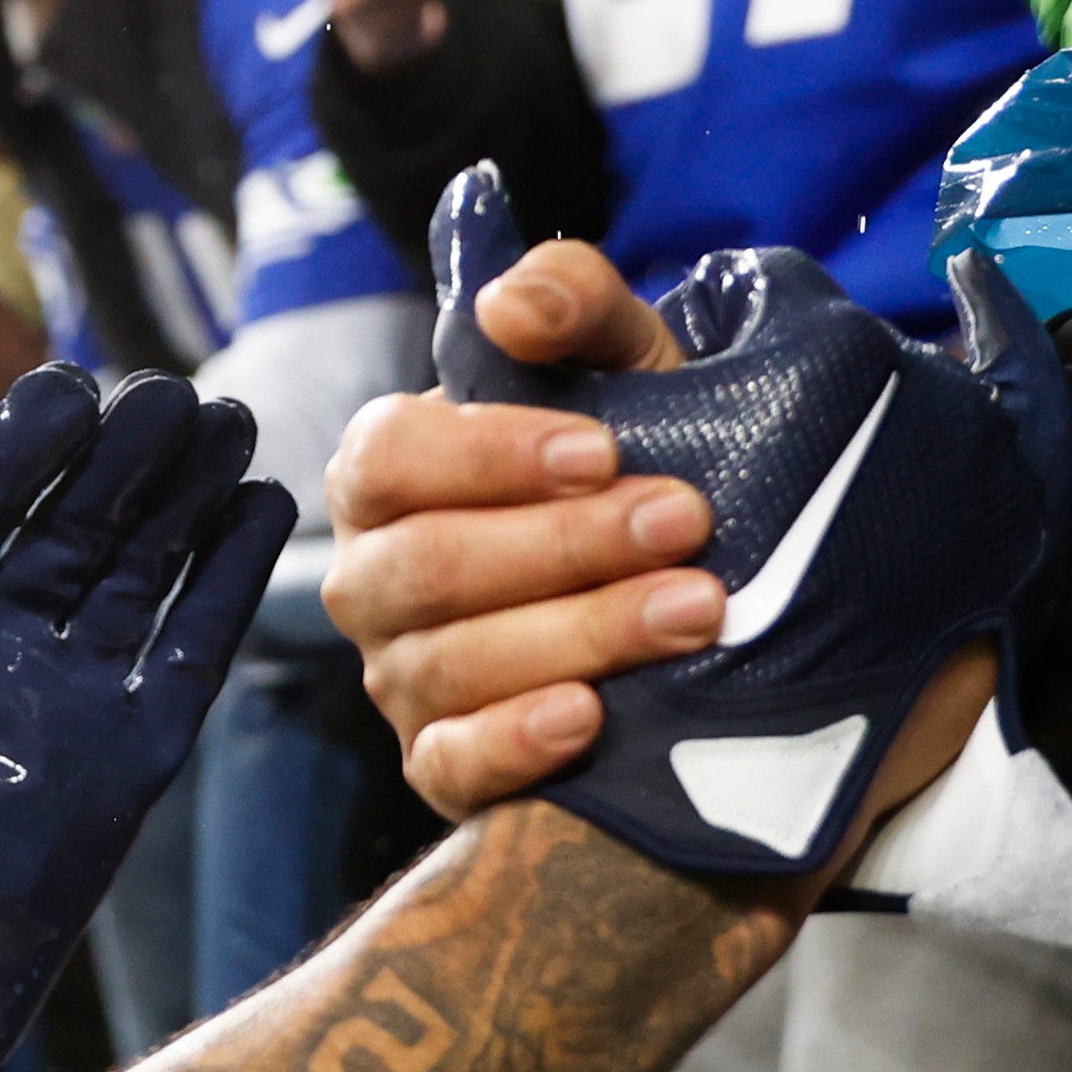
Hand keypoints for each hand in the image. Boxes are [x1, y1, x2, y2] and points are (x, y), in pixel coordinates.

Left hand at [0, 366, 292, 1071]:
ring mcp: (76, 687)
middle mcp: (4, 640)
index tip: (64, 391)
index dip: (19, 447)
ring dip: (185, 493)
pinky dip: (225, 579)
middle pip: (71, 520)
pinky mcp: (137, 745)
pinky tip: (258, 508)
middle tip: (167, 393)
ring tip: (230, 420)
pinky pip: (189, 645)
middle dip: (120, 453)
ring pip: (140, 565)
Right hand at [325, 225, 718, 817]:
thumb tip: (510, 306)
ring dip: (582, 633)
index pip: (390, 456)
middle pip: (428, 565)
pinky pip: (451, 765)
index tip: (601, 450)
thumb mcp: (627, 367)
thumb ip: (575, 306)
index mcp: (389, 473)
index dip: (488, 454)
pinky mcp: (439, 764)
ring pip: (454, 662)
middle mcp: (374, 576)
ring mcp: (400, 677)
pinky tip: (590, 717)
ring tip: (695, 611)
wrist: (697, 591)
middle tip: (683, 522)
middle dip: (566, 544)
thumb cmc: (637, 466)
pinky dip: (517, 741)